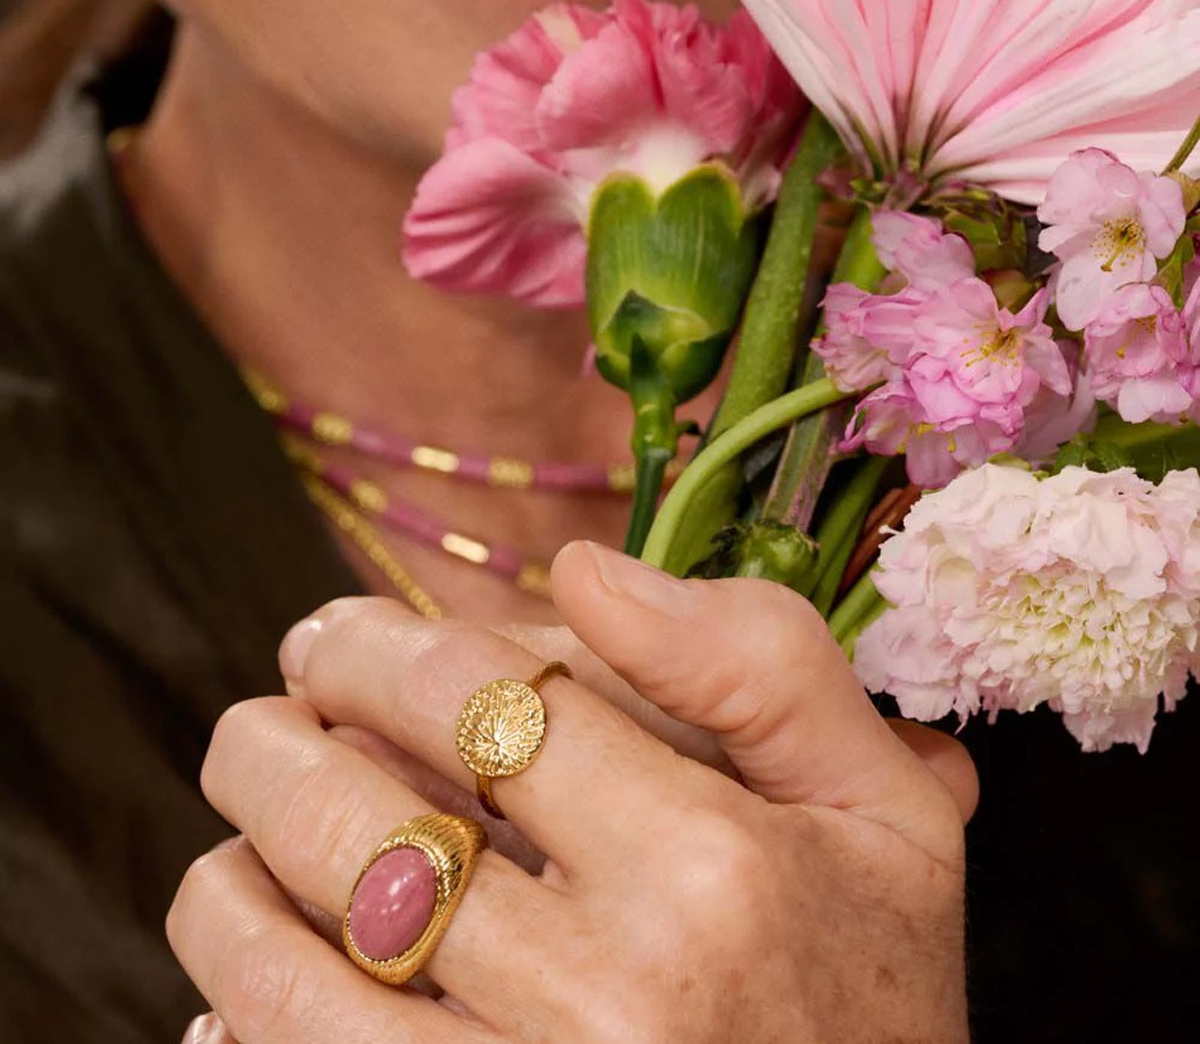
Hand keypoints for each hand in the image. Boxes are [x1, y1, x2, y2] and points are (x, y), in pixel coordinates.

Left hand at [169, 542, 976, 1043]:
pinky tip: (252, 960)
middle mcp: (610, 991)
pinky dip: (242, 1003)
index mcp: (711, 866)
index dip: (373, 647)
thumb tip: (581, 567)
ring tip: (234, 831)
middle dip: (270, 745)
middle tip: (258, 721)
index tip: (331, 639)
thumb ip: (760, 662)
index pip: (481, 696)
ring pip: (290, 968)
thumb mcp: (882, 807)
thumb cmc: (869, 986)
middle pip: (360, 821)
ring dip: (227, 879)